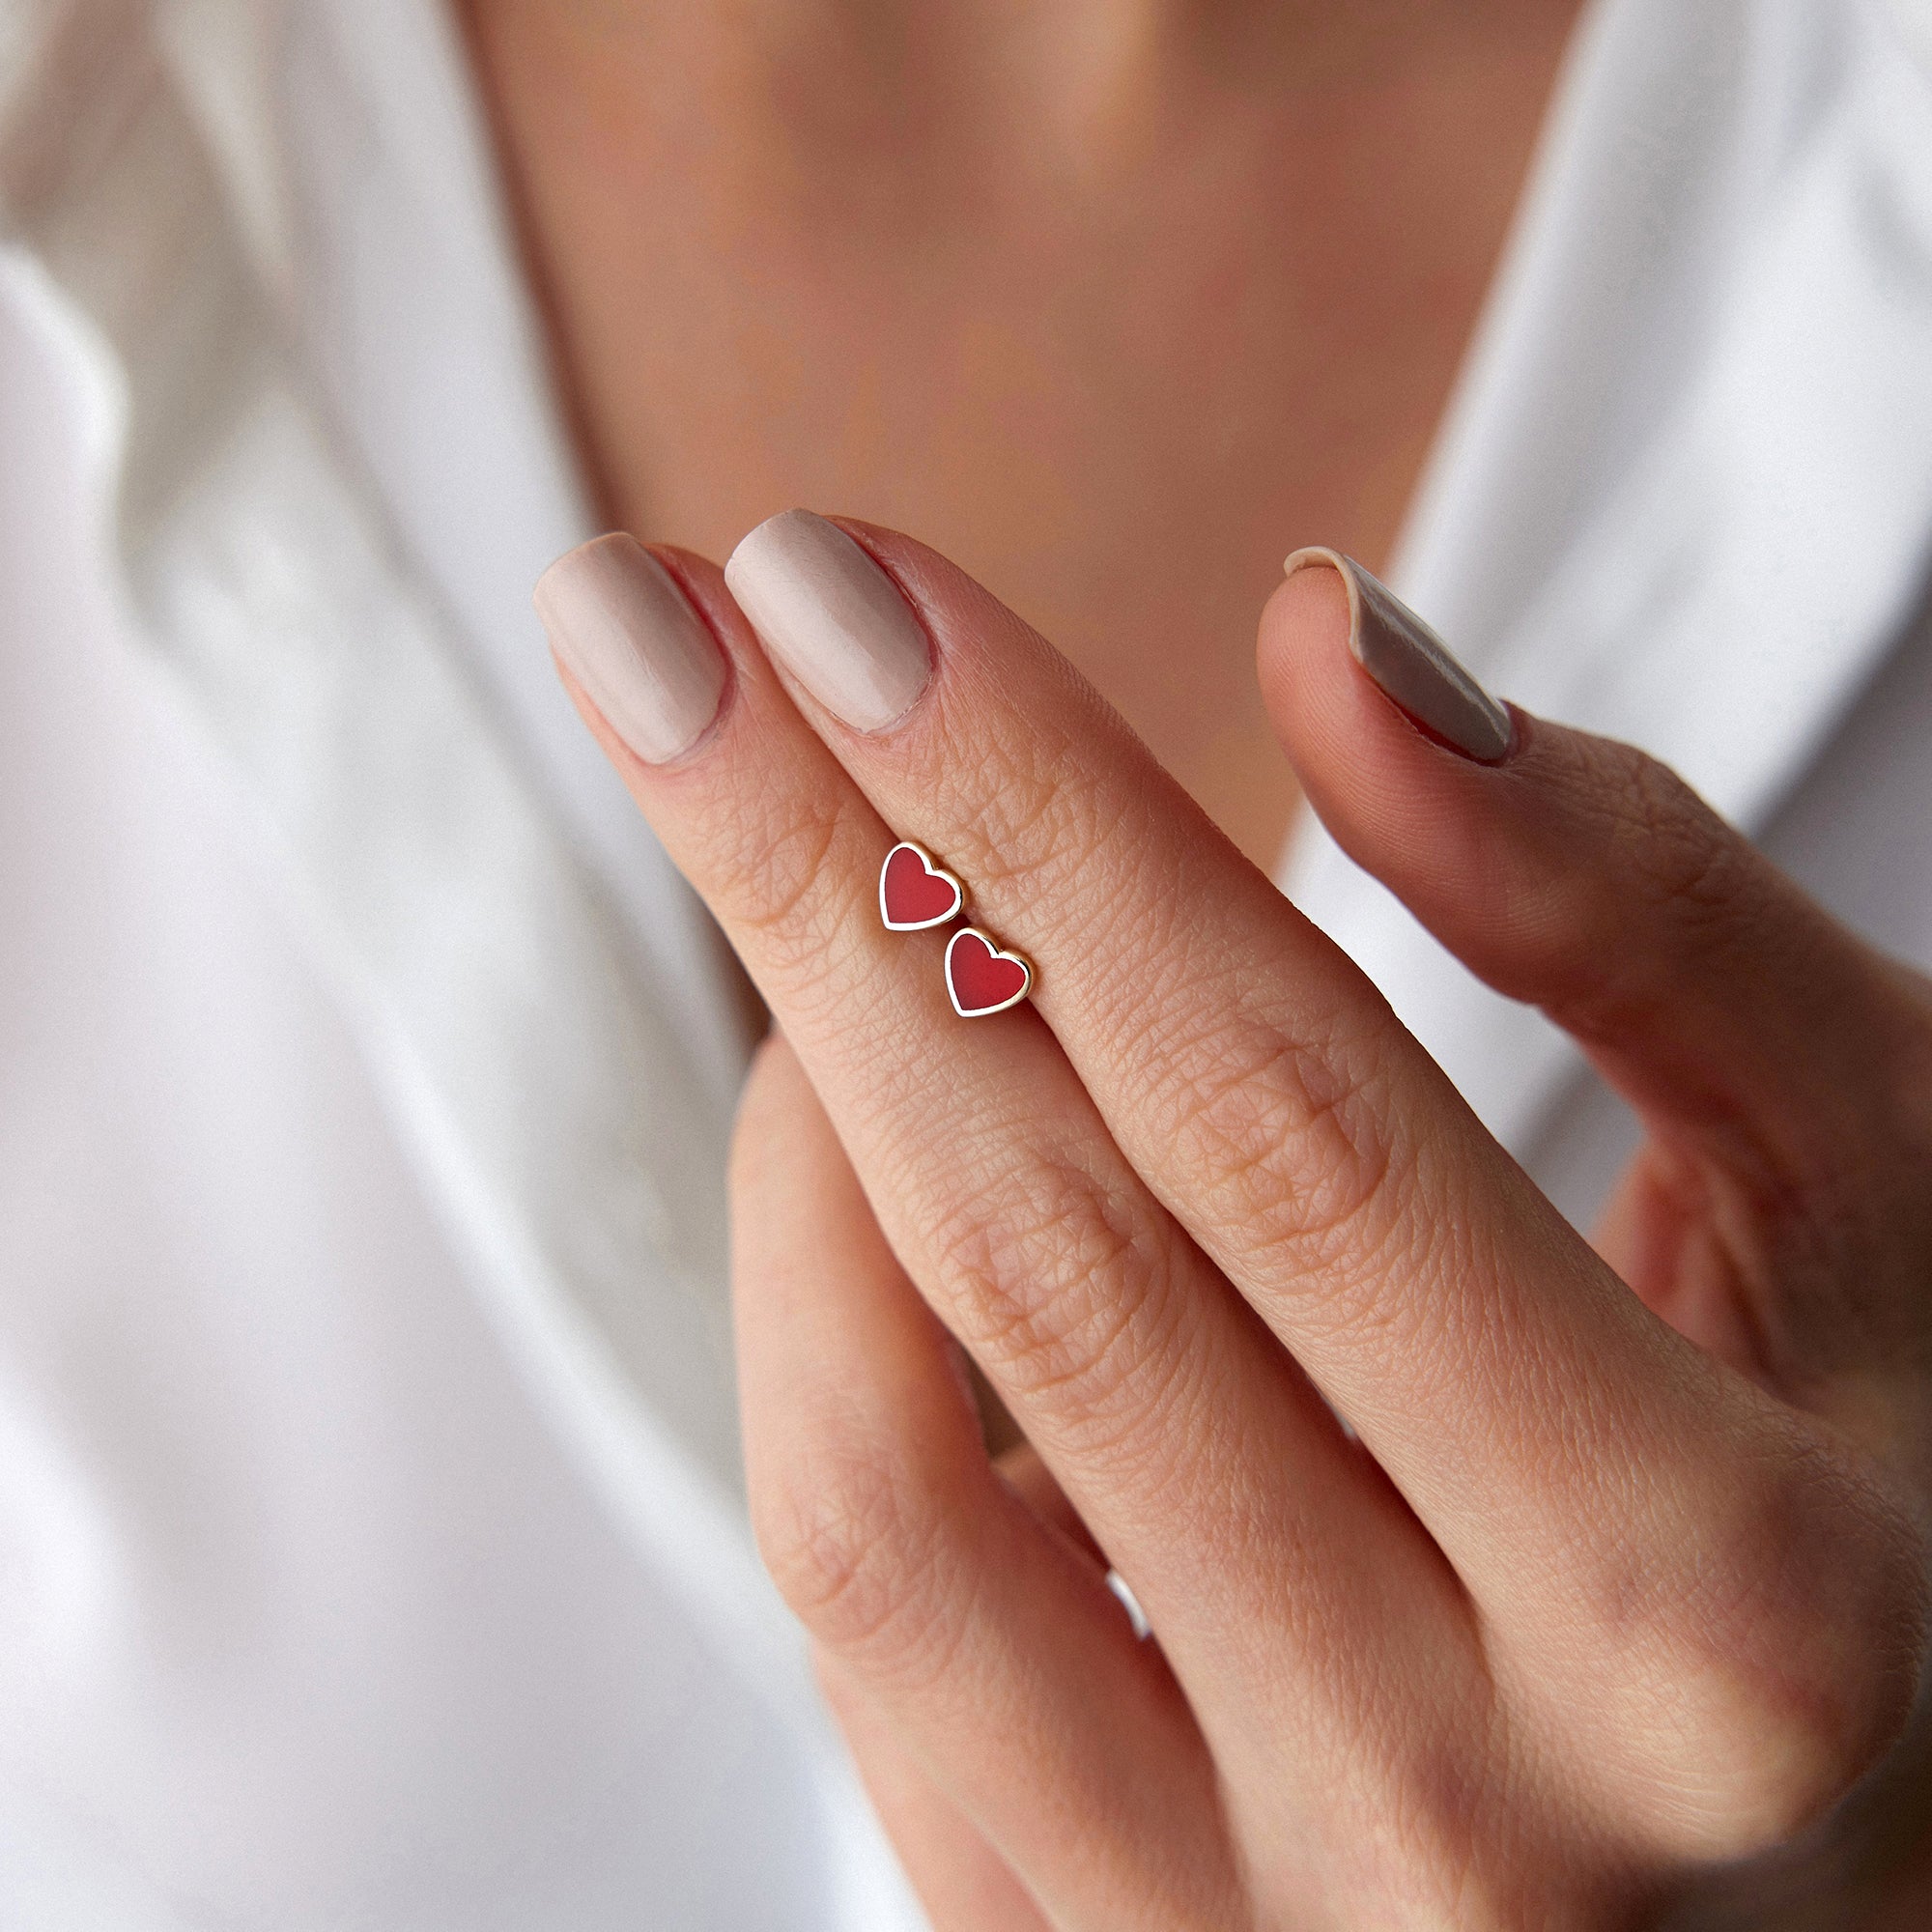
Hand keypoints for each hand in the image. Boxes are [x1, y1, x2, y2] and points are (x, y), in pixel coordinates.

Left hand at [541, 515, 1931, 1926]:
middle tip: (653, 635)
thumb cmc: (1906, 1494)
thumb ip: (1632, 908)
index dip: (1034, 809)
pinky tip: (851, 1146)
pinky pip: (869, 1636)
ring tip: (803, 888)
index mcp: (1716, 1611)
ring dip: (796, 1124)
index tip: (833, 585)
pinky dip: (815, 1346)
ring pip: (881, 1489)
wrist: (1865, 1858)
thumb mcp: (1884, 1169)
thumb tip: (1339, 651)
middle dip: (814, 889)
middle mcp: (1469, 1817)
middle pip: (1042, 1262)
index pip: (1278, 1116)